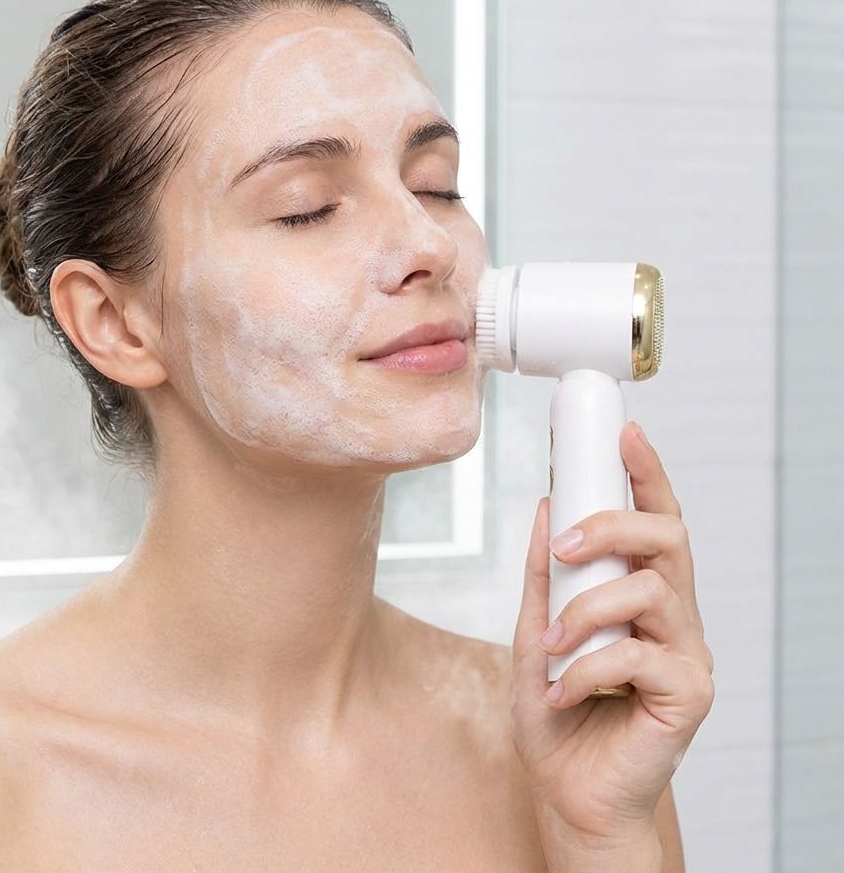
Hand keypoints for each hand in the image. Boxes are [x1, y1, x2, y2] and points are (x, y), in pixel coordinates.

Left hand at [510, 421, 714, 844]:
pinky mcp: (689, 694)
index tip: (624, 432)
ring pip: (652, 590)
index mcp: (640, 594)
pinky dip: (589, 668)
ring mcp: (686, 653)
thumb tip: (545, 509)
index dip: (645, 473)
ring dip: (588, 610)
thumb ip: (544, 577)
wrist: (567, 792)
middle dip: (613, 526)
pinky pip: (639, 655)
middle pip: (668, 538)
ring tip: (553, 646)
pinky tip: (564, 692)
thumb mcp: (535, 631)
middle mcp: (673, 616)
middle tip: (564, 548)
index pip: (654, 521)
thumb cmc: (557, 713)